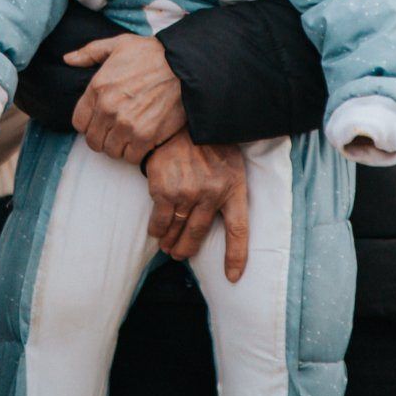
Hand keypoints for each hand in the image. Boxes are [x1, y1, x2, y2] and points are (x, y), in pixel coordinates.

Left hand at [65, 34, 186, 162]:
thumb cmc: (152, 54)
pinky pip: (131, 157)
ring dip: (119, 146)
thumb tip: (68, 59)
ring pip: (111, 151)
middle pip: (93, 141)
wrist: (185, 66)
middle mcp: (108, 109)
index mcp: (97, 88)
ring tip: (129, 135)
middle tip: (115, 130)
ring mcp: (126, 125)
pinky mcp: (146, 137)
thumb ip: (90, 52)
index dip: (89, 123)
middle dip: (102, 137)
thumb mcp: (118, 44)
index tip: (100, 120)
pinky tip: (142, 140)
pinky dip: (135, 152)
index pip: (78, 123)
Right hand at [143, 130, 249, 281]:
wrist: (186, 118)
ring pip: (177, 231)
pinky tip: (156, 231)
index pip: (238, 231)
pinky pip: (159, 221)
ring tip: (167, 246)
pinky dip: (157, 230)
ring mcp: (187, 193)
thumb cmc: (210, 143)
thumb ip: (228, 190)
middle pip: (198, 236)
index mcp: (233, 188)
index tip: (232, 277)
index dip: (236, 257)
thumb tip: (219, 217)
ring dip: (170, 243)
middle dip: (187, 250)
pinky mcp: (164, 189)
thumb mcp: (232, 165)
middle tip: (179, 255)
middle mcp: (212, 194)